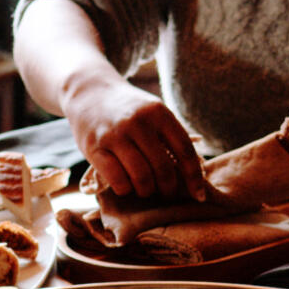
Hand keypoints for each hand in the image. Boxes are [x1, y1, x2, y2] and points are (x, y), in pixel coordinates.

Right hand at [64, 76, 206, 201]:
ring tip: (146, 190)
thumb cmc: (128, 110)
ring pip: (141, 177)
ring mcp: (114, 135)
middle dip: (169, 188)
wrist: (89, 92)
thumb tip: (193, 173)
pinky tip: (126, 186)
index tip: (199, 196)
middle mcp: (138, 122)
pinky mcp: (94, 148)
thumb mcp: (153, 112)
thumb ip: (170, 136)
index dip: (194, 177)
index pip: (185, 150)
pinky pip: (117, 180)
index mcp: (158, 113)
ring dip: (147, 191)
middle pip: (163, 168)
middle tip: (167, 193)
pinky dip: (126, 189)